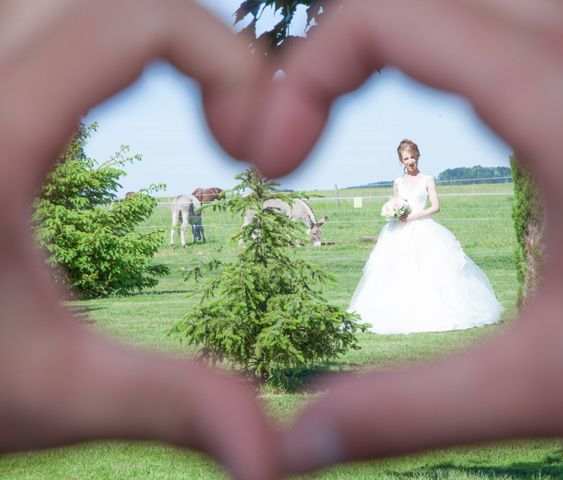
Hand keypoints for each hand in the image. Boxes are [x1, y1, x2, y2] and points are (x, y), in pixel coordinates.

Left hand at [0, 2, 277, 478]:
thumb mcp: (52, 392)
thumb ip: (171, 403)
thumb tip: (274, 456)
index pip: (134, 21)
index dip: (226, 57)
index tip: (250, 142)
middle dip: (195, 39)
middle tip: (230, 117)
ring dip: (136, 32)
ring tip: (185, 93)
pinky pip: (25, 19)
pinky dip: (86, 34)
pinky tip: (103, 92)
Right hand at [247, 0, 562, 473]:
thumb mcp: (553, 382)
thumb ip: (409, 409)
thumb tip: (295, 442)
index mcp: (561, 92)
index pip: (380, 17)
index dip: (302, 74)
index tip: (276, 153)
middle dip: (331, 54)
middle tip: (299, 132)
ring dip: (395, 38)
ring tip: (346, 102)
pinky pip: (527, 11)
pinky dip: (456, 35)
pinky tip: (446, 86)